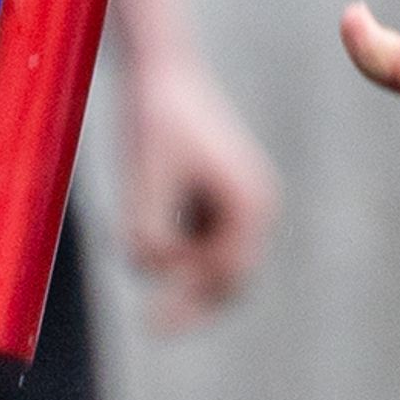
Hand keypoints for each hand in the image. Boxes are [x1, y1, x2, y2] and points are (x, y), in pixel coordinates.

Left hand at [121, 57, 278, 334]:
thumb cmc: (154, 122)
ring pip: (212, 260)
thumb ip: (147, 232)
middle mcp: (257, 205)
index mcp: (251, 202)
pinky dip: (176, 245)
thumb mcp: (144, 180)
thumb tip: (153, 269)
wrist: (160, 72)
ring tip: (143, 216)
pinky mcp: (219, 197)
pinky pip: (200, 240)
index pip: (227, 276)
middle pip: (230, 278)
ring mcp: (241, 202)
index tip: (153, 328)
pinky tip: (149, 207)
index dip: (191, 307)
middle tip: (152, 325)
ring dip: (179, 265)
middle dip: (193, 302)